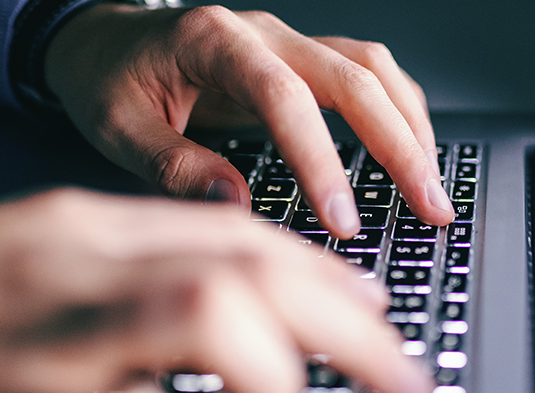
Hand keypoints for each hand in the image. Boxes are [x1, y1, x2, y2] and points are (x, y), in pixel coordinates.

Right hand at [0, 189, 430, 392]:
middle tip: (403, 381)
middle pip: (247, 270)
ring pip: (203, 316)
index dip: (328, 279)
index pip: (241, 233)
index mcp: (85, 228)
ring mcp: (41, 332)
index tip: (379, 318)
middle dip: (347, 326)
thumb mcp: (35, 259)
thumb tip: (246, 297)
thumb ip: (134, 269)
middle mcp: (76, 266)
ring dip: (274, 376)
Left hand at [44, 5, 455, 238]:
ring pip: (371, 70)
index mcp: (213, 41)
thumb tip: (236, 206)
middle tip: (427, 207)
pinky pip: (364, 76)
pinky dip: (396, 113)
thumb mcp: (116, 127)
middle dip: (399, 146)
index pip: (284, 97)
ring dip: (410, 128)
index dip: (320, 159)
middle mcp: (262, 32)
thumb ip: (173, 166)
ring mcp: (286, 42)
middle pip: (353, 77)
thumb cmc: (106, 79)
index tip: (341, 218)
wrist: (102, 41)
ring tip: (432, 189)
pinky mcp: (299, 61)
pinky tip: (411, 153)